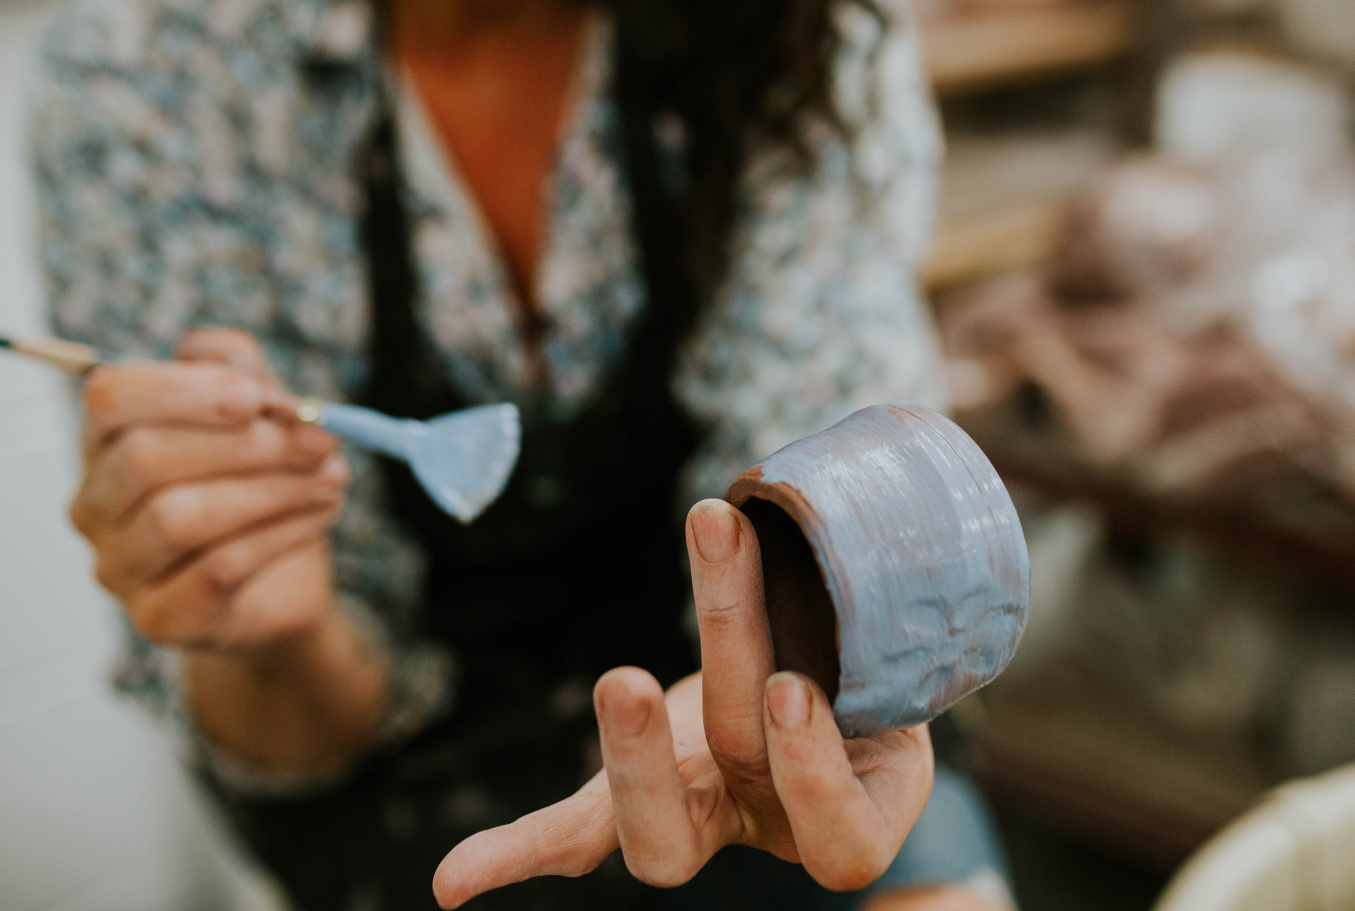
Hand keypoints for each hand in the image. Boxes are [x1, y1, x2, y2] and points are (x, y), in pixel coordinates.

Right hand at [69, 328, 348, 653]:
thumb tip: (235, 368)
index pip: (109, 398)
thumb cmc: (258, 483)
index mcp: (108, 439)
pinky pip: (215, 571)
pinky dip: (280, 535)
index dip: (181, 391)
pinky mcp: (158, 618)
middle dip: (246, 445)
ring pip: (178, 518)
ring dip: (272, 490)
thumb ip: (239, 369)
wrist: (281, 582)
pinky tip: (320, 515)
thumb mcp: (259, 412)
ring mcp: (119, 566)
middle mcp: (96, 503)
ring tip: (333, 478)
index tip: (254, 396)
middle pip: (144, 459)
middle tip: (321, 440)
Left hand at [433, 500, 934, 905]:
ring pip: (643, 818)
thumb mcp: (904, 650)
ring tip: (614, 678)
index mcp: (853, 816)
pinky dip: (512, 857)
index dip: (810, 771)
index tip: (795, 688)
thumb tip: (885, 484)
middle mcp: (766, 828)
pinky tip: (450, 886)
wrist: (848, 693)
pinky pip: (573, 838)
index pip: (838, 835)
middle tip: (635, 680)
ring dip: (615, 745)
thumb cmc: (881, 659)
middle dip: (657, 758)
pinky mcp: (633, 804)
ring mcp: (699, 818)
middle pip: (704, 820)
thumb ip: (880, 608)